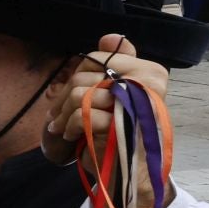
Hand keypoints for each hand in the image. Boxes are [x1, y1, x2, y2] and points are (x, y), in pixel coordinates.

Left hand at [42, 34, 171, 207]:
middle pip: (86, 75)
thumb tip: (111, 37)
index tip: (70, 90)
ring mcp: (138, 106)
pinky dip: (71, 127)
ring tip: (61, 125)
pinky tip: (71, 135)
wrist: (130, 170)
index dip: (77, 73)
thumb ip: (115, 64)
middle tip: (57, 114)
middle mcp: (150, 85)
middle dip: (64, 96)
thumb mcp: (115, 93)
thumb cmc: (121, 129)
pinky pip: (85, 116)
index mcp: (152, 72)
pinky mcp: (124, 128)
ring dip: (63, 114)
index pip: (99, 56)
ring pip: (82, 94)